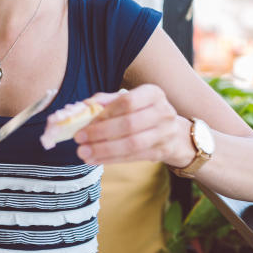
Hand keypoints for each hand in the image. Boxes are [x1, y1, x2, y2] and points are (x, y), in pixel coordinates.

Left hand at [72, 85, 190, 164]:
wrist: (174, 132)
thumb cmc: (144, 113)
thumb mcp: (130, 100)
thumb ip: (107, 101)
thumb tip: (82, 107)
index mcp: (153, 93)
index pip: (127, 102)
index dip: (105, 113)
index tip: (84, 123)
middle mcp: (163, 112)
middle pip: (129, 124)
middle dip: (100, 133)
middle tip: (79, 139)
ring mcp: (166, 134)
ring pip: (131, 144)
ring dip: (104, 150)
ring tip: (83, 153)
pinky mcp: (162, 152)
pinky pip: (133, 157)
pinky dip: (111, 159)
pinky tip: (94, 159)